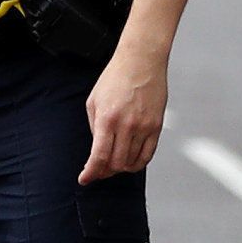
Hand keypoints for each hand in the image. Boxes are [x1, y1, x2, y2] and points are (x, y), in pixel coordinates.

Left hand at [81, 46, 167, 183]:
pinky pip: (148, 154)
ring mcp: (144, 127)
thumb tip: (98, 151)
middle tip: (98, 171)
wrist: (140, 62)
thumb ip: (95, 128)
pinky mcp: (157, 126)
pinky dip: (137, 163)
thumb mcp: (94, 102)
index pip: (99, 156)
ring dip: (120, 168)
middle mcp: (127, 126)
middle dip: (104, 171)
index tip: (84, 179)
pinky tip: (129, 161)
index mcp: (107, 119)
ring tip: (112, 164)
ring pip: (132, 162)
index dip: (91, 172)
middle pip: (116, 163)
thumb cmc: (114, 80)